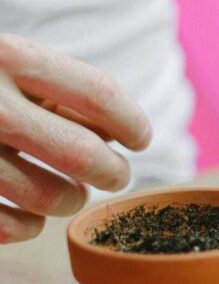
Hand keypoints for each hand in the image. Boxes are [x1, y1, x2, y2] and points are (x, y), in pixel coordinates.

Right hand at [0, 34, 150, 242]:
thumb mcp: (4, 61)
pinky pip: (12, 227)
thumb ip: (55, 89)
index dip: (132, 122)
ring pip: (53, 198)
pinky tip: (27, 215)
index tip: (139, 139)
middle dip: (112, 171)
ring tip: (68, 192)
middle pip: (84, 153)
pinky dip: (28, 227)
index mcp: (6, 55)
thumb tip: (118, 134)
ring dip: (71, 199)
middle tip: (115, 175)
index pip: (99, 93)